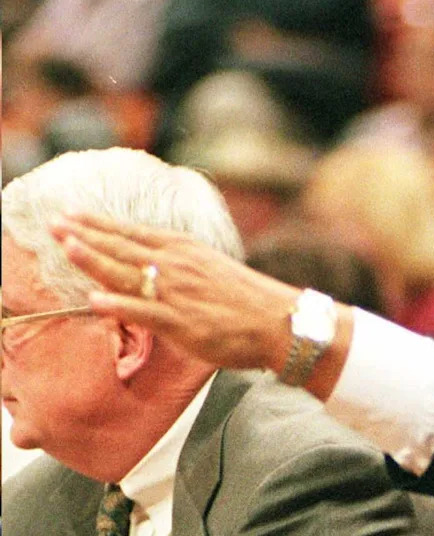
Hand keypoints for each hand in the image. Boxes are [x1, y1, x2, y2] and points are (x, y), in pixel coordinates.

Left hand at [50, 214, 299, 371]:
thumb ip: (181, 269)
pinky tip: (95, 301)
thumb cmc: (249, 300)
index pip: (133, 233)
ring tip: (64, 245)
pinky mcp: (182, 322)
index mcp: (185, 251)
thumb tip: (156, 271)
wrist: (279, 321)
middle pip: (122, 247)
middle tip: (52, 222)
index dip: (99, 223)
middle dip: (84, 234)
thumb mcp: (213, 270)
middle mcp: (177, 266)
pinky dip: (118, 307)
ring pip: (127, 274)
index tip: (71, 213)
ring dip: (93, 259)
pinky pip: (144, 313)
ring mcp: (178, 293)